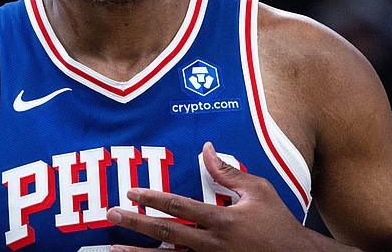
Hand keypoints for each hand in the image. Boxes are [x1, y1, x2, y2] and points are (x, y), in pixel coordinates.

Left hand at [105, 142, 319, 251]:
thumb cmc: (279, 224)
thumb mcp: (258, 191)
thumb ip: (228, 173)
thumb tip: (206, 150)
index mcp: (222, 220)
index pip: (179, 206)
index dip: (152, 198)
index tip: (131, 192)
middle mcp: (212, 244)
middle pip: (166, 233)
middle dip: (136, 224)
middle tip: (112, 214)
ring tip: (114, 248)